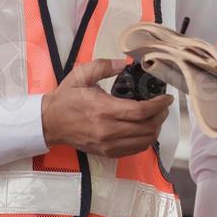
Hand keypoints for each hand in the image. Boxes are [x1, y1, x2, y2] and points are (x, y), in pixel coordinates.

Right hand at [41, 57, 173, 157]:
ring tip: (156, 117)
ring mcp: (107, 144)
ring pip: (143, 141)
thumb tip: (123, 64)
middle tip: (163, 106)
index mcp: (103, 109)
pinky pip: (134, 150)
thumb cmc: (66, 98)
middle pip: (146, 128)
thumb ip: (103, 66)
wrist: (50, 122)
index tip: (166, 98)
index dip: (158, 105)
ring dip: (155, 129)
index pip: (140, 111)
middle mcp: (107, 130)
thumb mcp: (81, 75)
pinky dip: (145, 140)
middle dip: (160, 116)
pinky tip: (145, 129)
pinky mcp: (106, 152)